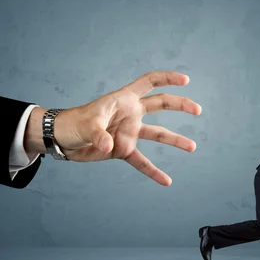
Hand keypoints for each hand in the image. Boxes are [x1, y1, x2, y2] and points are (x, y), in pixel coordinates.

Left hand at [52, 71, 201, 185]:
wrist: (62, 139)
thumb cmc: (73, 123)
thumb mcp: (86, 124)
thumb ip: (99, 133)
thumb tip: (110, 146)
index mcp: (124, 99)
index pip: (149, 82)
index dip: (167, 78)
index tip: (185, 80)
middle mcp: (130, 114)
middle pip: (161, 104)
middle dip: (180, 105)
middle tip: (197, 110)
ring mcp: (129, 132)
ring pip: (158, 133)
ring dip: (175, 140)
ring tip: (192, 147)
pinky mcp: (123, 150)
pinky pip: (142, 161)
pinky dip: (153, 171)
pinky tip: (166, 181)